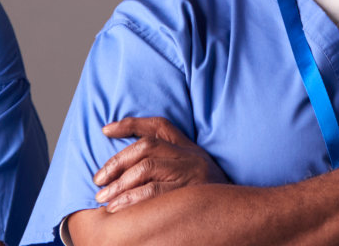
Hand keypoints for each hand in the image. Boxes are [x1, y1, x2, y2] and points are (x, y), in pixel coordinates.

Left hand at [93, 116, 228, 211]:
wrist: (241, 214)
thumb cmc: (209, 196)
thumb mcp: (194, 173)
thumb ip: (169, 165)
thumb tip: (129, 170)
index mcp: (189, 148)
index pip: (158, 126)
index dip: (130, 124)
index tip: (105, 130)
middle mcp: (191, 156)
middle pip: (146, 148)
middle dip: (116, 163)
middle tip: (97, 180)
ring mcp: (191, 173)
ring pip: (147, 168)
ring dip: (120, 184)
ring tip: (103, 198)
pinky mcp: (190, 192)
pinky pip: (154, 192)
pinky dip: (131, 199)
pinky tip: (118, 208)